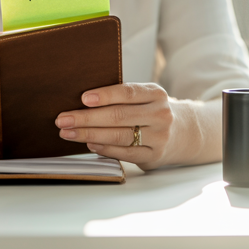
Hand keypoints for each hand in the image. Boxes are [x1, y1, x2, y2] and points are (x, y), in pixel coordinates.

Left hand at [55, 83, 206, 170]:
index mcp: (156, 94)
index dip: (104, 95)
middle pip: (118, 116)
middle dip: (86, 118)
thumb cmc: (153, 111)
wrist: (185, 133)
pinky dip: (104, 148)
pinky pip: (124, 152)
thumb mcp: (146, 97)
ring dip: (89, 134)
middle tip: (63, 119)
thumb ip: (123, 97)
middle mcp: (160, 115)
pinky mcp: (153, 156)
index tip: (82, 98)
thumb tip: (83, 101)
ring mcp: (159, 137)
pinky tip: (89, 144)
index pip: (127, 93)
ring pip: (119, 135)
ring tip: (69, 132)